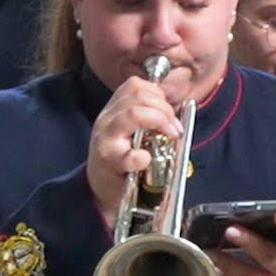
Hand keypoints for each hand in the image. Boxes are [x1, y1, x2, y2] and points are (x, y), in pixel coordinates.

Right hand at [86, 75, 182, 229]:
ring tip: (169, 136)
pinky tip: (146, 159)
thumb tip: (175, 109)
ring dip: (159, 122)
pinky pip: (127, 154)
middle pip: (137, 96)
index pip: (134, 86)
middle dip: (164, 109)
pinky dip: (141, 156)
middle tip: (174, 128)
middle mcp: (107, 120)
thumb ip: (147, 117)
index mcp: (113, 110)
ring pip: (133, 114)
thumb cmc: (120, 161)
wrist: (100, 190)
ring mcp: (105, 139)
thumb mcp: (130, 133)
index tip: (168, 112)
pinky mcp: (108, 162)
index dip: (157, 94)